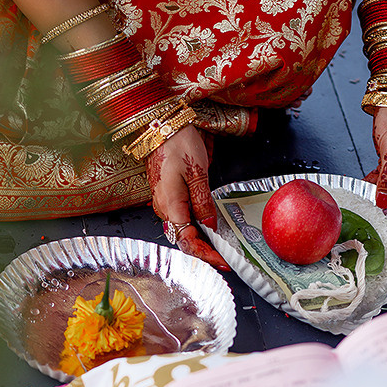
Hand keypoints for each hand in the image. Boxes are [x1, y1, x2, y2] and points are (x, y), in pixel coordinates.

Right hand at [146, 125, 228, 270]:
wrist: (161, 125)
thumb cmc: (177, 143)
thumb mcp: (197, 172)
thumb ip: (203, 201)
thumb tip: (209, 225)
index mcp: (170, 205)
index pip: (187, 241)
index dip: (206, 254)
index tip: (222, 261)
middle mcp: (163, 208)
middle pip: (184, 240)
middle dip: (205, 252)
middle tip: (225, 258)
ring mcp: (163, 203)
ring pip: (182, 230)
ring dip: (200, 241)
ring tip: (219, 247)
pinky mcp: (167, 197)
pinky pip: (180, 219)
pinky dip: (195, 228)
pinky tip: (207, 229)